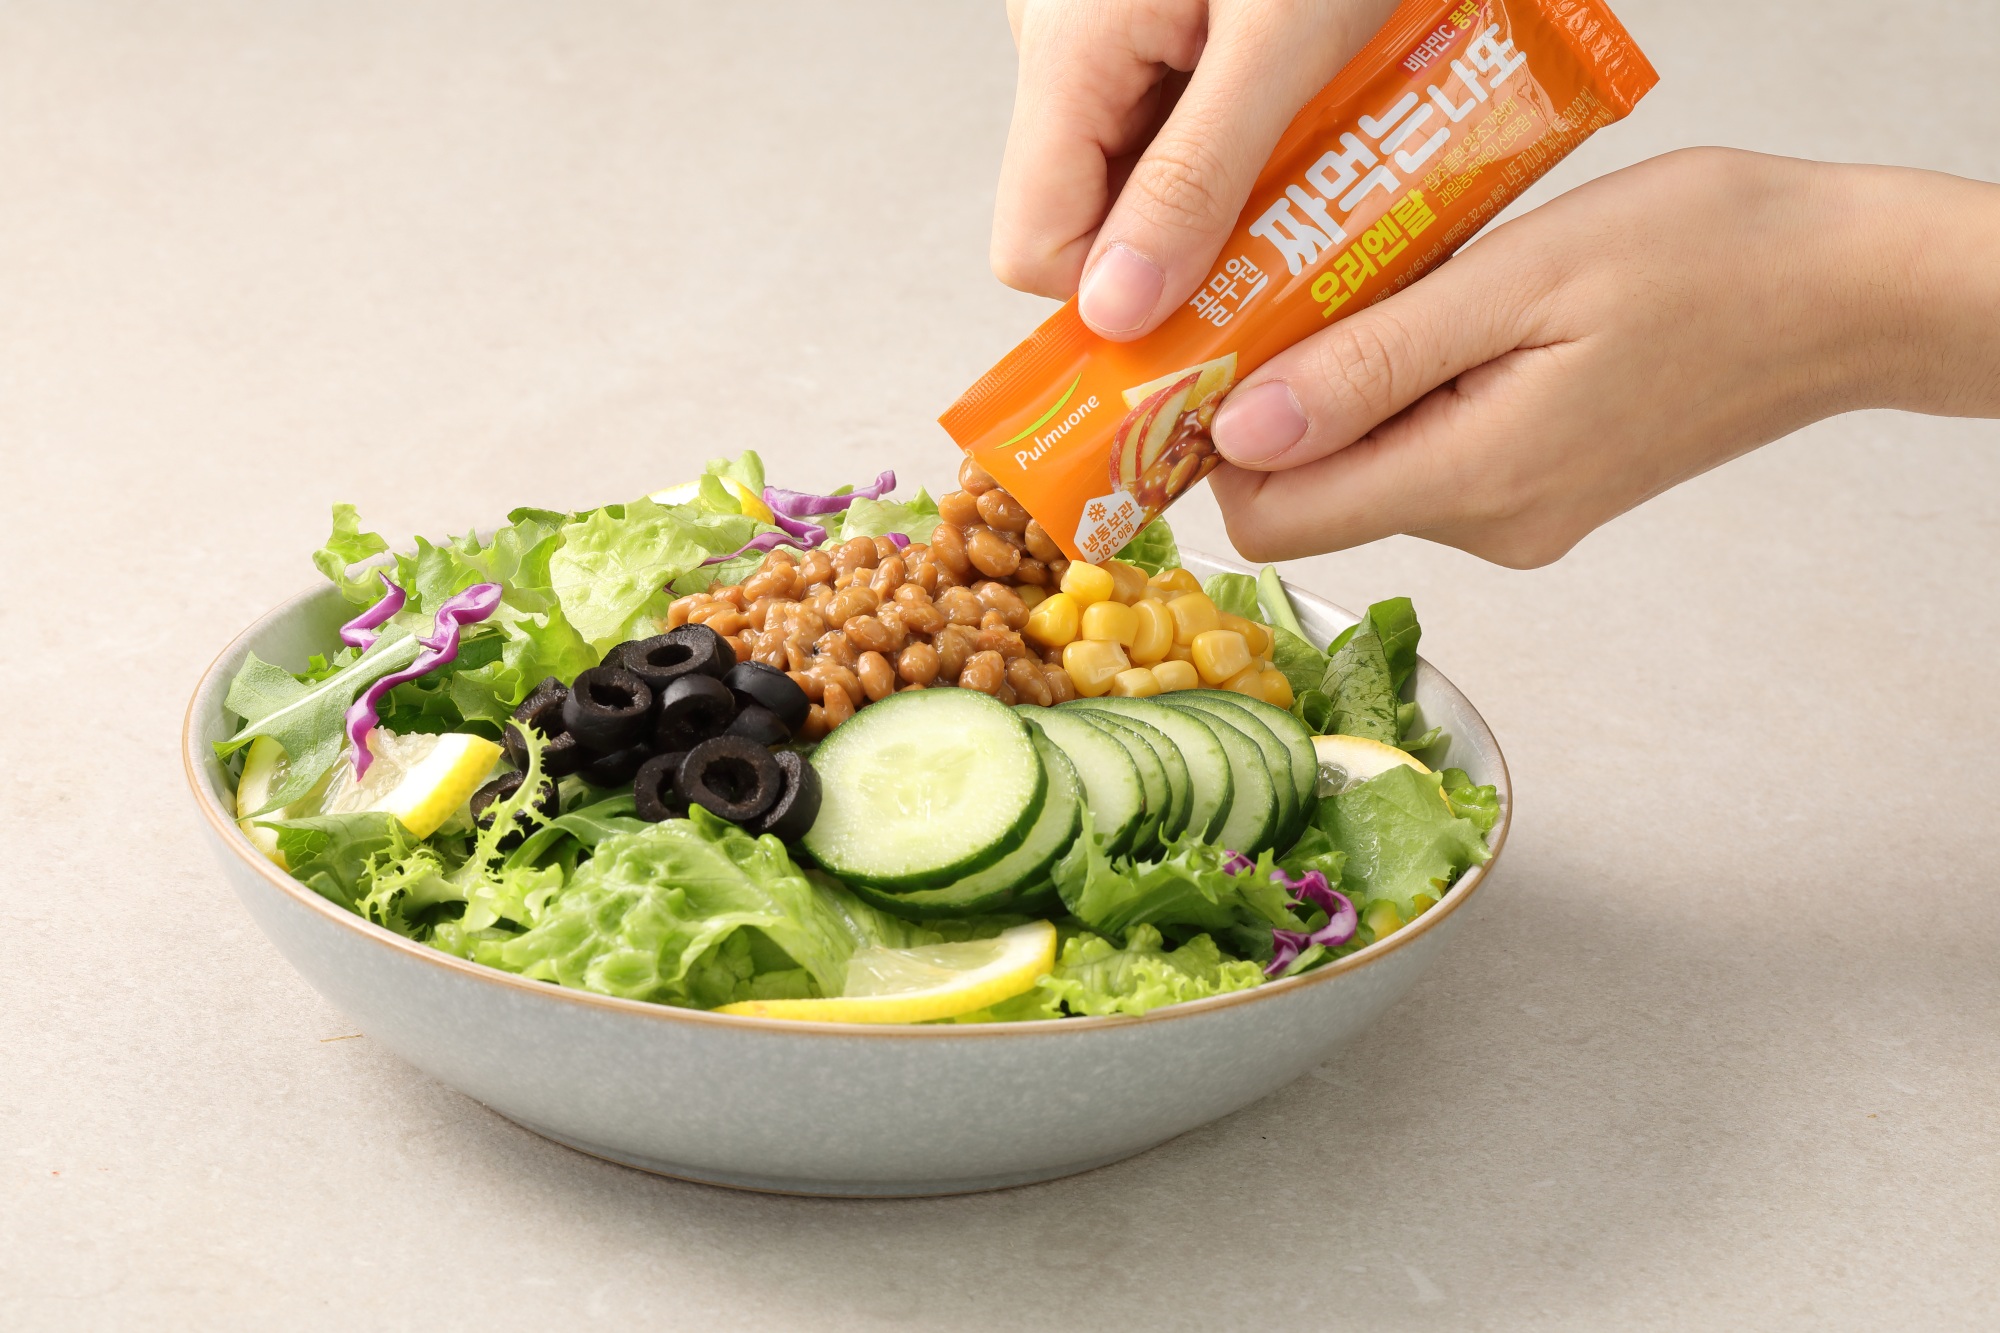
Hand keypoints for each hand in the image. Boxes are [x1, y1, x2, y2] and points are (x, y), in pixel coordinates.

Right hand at [992, 0, 1399, 339]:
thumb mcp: (1282, 40)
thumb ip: (1195, 181)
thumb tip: (1116, 314)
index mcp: (1066, 56)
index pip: (1034, 249)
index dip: (1120, 294)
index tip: (1222, 302)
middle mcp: (1057, 47)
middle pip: (1086, 211)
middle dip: (1186, 242)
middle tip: (1295, 222)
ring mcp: (1092, 27)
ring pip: (1131, 166)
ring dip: (1224, 187)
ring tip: (1312, 140)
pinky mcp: (1138, 13)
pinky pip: (1164, 109)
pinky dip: (1232, 128)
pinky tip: (1300, 97)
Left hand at [1208, 148, 1999, 567]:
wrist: (1845, 291)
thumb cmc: (1706, 259)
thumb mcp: (1514, 285)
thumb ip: (1369, 367)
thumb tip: (1240, 434)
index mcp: (1475, 480)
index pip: (1275, 520)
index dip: (1219, 447)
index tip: (1210, 358)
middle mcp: (1490, 525)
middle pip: (1314, 496)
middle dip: (1283, 407)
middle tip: (1306, 294)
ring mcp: (1519, 519)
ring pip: (1370, 471)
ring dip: (1351, 390)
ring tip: (1400, 292)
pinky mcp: (1542, 492)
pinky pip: (1430, 454)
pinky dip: (1410, 394)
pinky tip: (1452, 321)